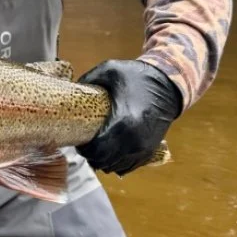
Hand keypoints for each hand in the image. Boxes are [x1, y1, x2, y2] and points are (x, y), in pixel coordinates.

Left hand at [76, 59, 182, 175]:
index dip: (84, 148)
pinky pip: (127, 167)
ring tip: (96, 147)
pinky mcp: (149, 152)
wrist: (168, 86)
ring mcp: (143, 148)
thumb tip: (69, 90)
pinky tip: (110, 151)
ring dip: (102, 160)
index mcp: (124, 121)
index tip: (78, 139)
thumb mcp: (110, 69)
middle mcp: (135, 140)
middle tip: (84, 144)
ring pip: (114, 167)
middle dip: (90, 155)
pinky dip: (115, 163)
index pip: (97, 148)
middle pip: (103, 161)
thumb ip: (87, 79)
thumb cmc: (136, 77)